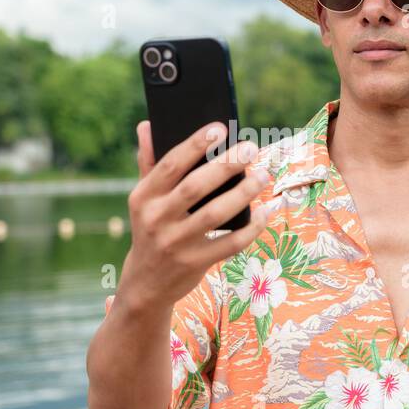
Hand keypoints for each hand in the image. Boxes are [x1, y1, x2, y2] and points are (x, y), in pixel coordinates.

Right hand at [120, 119, 273, 310]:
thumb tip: (147, 124)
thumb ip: (148, 162)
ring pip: (215, 214)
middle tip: (251, 148)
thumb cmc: (151, 228)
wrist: (145, 283)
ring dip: (243, 193)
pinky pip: (230, 243)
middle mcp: (156, 219)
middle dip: (226, 165)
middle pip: (195, 187)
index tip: (220, 128)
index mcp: (143, 197)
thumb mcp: (144, 199)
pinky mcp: (194, 263)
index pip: (170, 165)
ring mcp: (175, 244)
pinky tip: (265, 211)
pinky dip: (251, 228)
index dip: (195, 145)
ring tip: (262, 176)